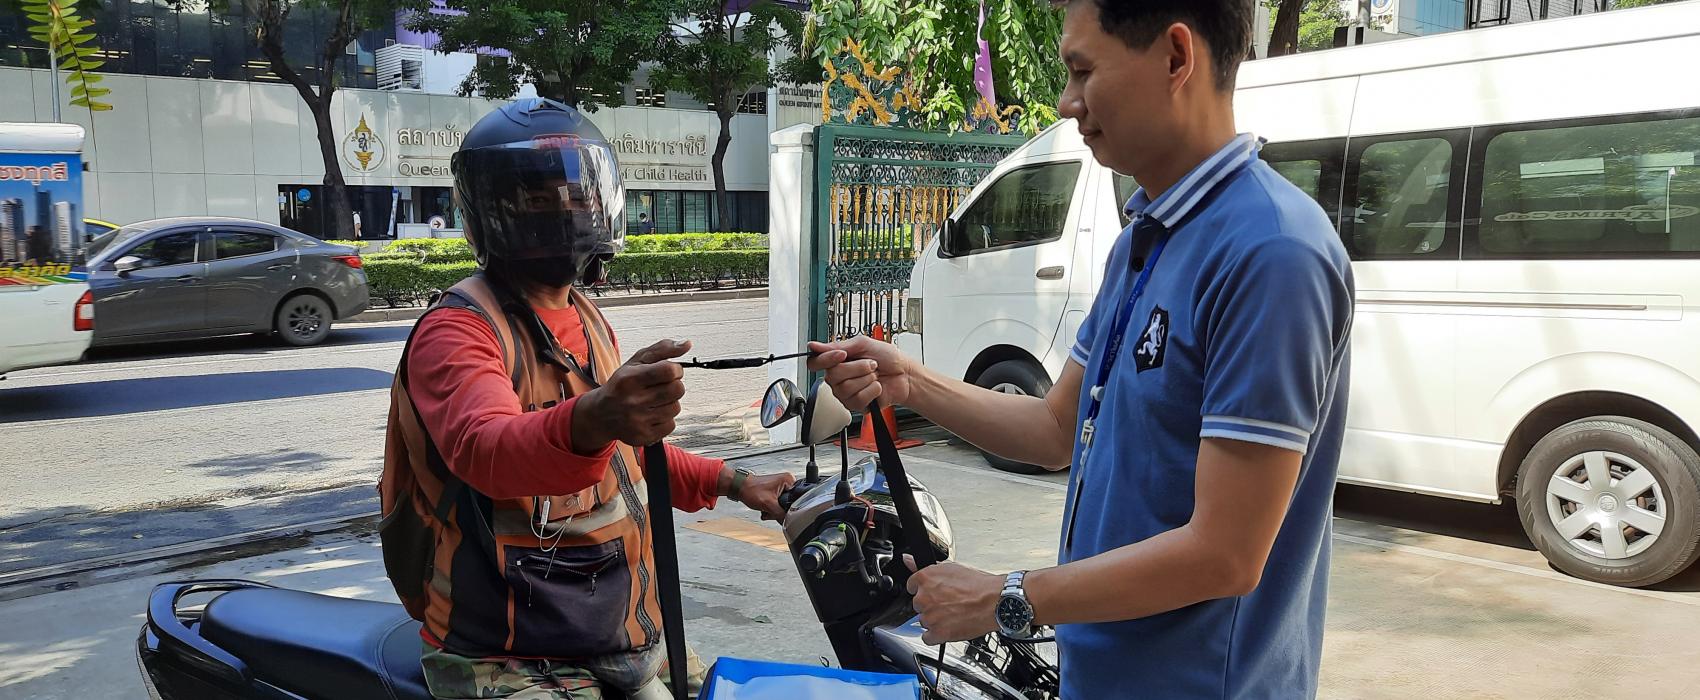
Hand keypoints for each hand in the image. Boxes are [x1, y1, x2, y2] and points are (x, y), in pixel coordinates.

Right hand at [572, 339, 690, 450]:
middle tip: (662, 386)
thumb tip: (687, 344)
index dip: (675, 369)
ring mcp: (638, 421)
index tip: (669, 371)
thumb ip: (662, 349)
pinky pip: (671, 424)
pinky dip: (666, 418)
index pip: (668, 371)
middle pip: (677, 390)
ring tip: (654, 401)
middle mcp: (632, 401)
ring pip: (676, 407)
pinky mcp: (643, 436)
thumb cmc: (623, 384)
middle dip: (674, 385)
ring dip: (670, 402)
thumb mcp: (636, 361)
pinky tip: (652, 414)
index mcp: (629, 379)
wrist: (601, 414)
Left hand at [735, 472, 796, 521]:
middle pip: (789, 503)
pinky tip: (764, 508)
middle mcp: (786, 481)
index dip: (787, 508)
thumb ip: (781, 514)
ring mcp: (780, 486)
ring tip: (765, 509)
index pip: (796, 499)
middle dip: (778, 511)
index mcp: (789, 480)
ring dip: (773, 511)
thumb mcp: (769, 505)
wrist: (739, 488)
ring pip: (783, 506)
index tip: (777, 510)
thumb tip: (789, 521)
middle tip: (769, 509)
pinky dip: (771, 508)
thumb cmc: (750, 490)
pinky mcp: (775, 491)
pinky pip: (777, 504)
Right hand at [807, 336, 913, 408]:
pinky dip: (872, 390)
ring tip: (874, 376)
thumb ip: (837, 345)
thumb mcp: (863, 344)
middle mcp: (838, 378)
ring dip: (866, 378)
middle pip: (832, 375)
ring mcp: (846, 393)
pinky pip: (857, 398)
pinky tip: (876, 387)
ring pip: (846, 387)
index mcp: (837, 361)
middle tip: (870, 364)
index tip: (843, 354)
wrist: (905, 375)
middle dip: (857, 367)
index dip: (826, 359)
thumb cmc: (888, 358)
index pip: (815, 363)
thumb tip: (814, 346)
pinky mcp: (856, 405)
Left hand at [903, 555, 1000, 644]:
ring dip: (935, 620)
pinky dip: (936, 635)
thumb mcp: (951, 567)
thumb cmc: (978, 585)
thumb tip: (908, 560)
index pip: (912, 586)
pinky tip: (948, 628)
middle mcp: (924, 598)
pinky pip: (927, 637)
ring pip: (924, 620)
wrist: (994, 601)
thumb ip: (924, 567)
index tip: (933, 592)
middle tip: (948, 603)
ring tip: (953, 614)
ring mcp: (929, 617)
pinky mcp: (937, 633)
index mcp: (925, 578)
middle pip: (918, 604)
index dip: (924, 589)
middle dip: (930, 604)